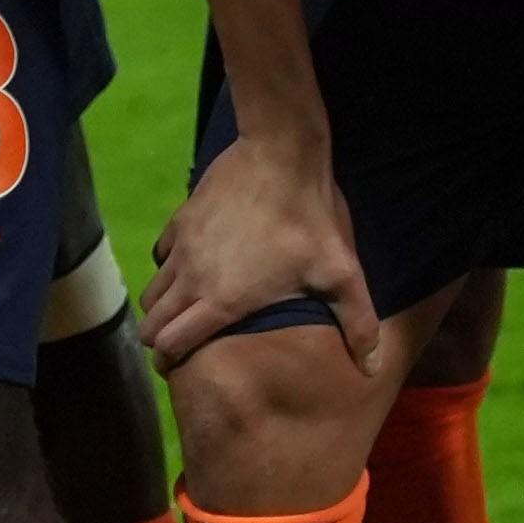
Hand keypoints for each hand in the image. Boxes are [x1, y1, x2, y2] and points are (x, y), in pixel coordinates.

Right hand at [143, 126, 366, 371]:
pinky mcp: (180, 219)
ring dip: (163, 305)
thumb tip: (372, 369)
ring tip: (185, 308)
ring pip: (152, 291)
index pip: (170, 345)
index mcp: (222, 301)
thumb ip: (357, 323)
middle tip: (180, 343)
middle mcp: (191, 278)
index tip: (181, 365)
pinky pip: (161, 255)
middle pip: (151, 323)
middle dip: (160, 339)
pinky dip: (169, 268)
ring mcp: (182, 247)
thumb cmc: (308, 218)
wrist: (280, 153)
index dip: (170, 362)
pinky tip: (193, 264)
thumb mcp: (339, 273)